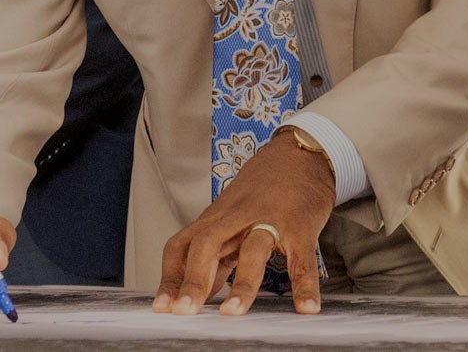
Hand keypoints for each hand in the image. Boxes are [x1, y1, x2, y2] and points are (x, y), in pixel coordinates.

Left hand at [154, 131, 332, 316]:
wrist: (299, 154)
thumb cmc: (264, 188)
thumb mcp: (233, 215)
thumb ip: (218, 252)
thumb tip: (201, 288)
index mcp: (216, 218)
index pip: (181, 246)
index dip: (170, 277)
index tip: (161, 307)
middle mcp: (237, 218)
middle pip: (205, 246)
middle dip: (193, 281)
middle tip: (185, 312)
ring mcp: (270, 221)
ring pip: (251, 251)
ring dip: (241, 285)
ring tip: (232, 314)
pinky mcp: (300, 228)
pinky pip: (302, 260)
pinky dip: (304, 285)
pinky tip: (306, 308)